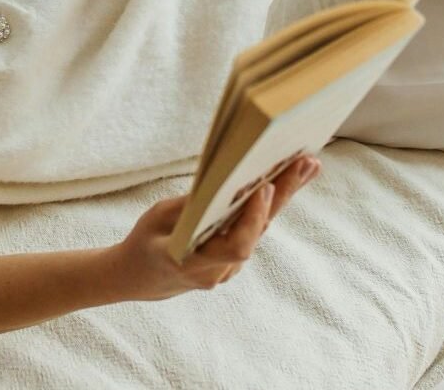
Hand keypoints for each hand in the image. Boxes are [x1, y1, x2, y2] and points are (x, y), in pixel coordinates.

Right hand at [110, 155, 320, 301]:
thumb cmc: (144, 241)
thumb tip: (223, 180)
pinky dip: (266, 208)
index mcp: (192, 261)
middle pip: (257, 233)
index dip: (252, 219)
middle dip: (283, 195)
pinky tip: (282, 184)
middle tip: (306, 164)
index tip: (264, 187)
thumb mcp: (157, 216)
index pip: (235, 246)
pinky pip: (251, 233)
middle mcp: (216, 271)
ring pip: (258, 232)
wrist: (138, 278)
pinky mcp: (230, 264)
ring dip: (281, 198)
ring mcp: (226, 271)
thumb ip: (191, 204)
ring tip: (305, 167)